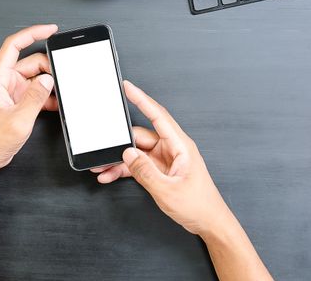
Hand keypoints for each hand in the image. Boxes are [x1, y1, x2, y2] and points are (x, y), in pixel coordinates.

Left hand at [0, 25, 58, 196]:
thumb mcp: (19, 119)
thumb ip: (35, 97)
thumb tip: (47, 80)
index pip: (14, 45)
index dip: (33, 33)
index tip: (50, 30)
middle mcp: (4, 81)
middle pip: (31, 62)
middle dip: (48, 68)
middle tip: (62, 78)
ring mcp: (12, 90)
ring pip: (36, 76)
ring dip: (49, 84)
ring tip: (59, 94)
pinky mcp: (18, 100)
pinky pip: (36, 90)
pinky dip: (46, 95)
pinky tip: (54, 103)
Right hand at [91, 81, 229, 235]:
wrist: (208, 223)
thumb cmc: (198, 205)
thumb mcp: (167, 190)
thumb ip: (145, 171)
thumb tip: (128, 154)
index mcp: (180, 146)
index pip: (158, 116)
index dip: (141, 99)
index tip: (127, 87)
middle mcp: (172, 149)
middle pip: (140, 137)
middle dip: (120, 144)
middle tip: (102, 149)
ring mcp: (165, 160)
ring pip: (135, 153)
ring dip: (119, 160)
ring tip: (102, 168)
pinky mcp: (159, 170)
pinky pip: (137, 165)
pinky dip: (124, 170)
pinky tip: (110, 175)